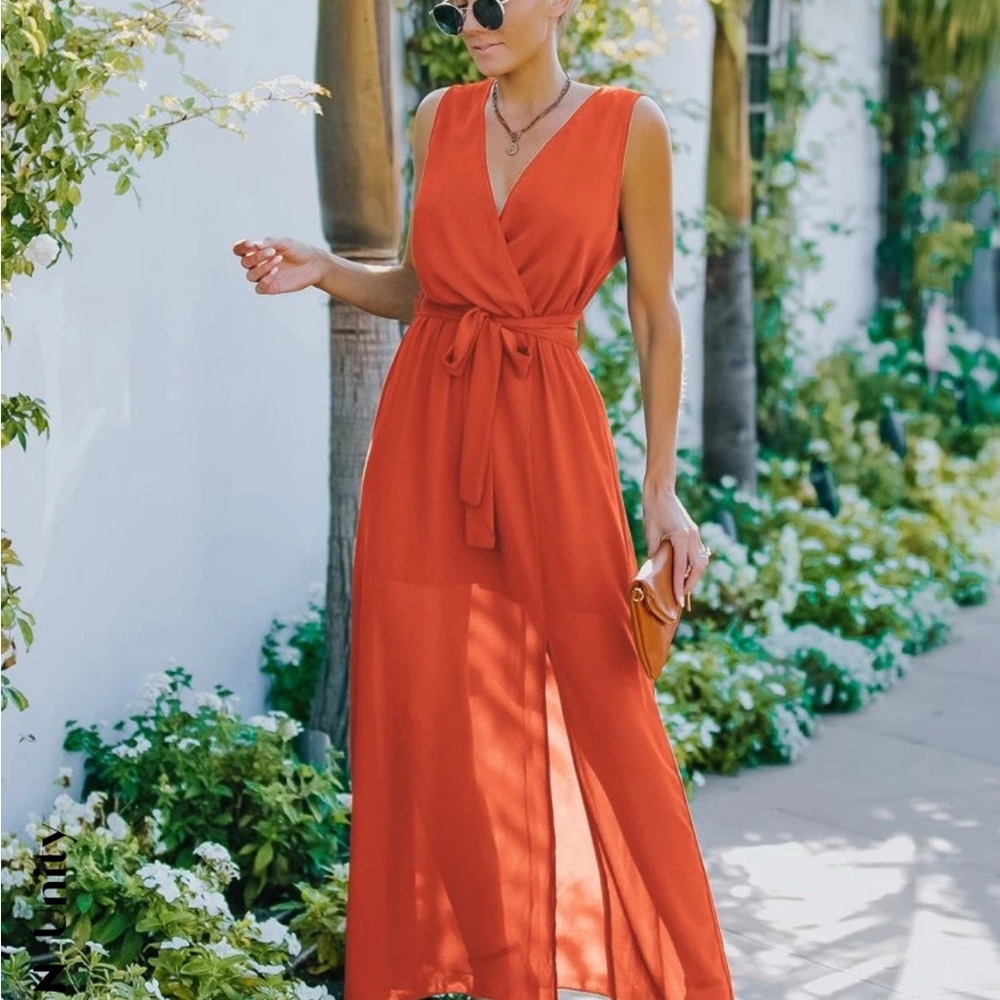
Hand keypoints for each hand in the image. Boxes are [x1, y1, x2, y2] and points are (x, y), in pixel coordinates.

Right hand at [232, 236, 324, 294]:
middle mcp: (258, 264)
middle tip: (272, 251)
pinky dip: (264, 280)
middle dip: (256, 256)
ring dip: (262, 267)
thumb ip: (268, 243)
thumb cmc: (298, 250)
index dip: (241, 247)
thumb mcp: (284, 242)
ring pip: (250, 275)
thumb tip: (253, 245)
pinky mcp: (271, 288)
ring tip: (278, 260)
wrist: (314, 263)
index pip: (239, 250)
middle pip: (245, 262)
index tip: (251, 244)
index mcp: (257, 251)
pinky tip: (275, 272)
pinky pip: (259, 288)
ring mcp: (264, 277)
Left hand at [642, 481, 711, 605]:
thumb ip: (656, 554)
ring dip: (694, 575)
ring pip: (701, 561)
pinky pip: (698, 552)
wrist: (660, 491)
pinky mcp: (694, 532)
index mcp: (681, 538)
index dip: (680, 587)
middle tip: (681, 596)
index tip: (679, 602)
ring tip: (683, 586)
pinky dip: (693, 564)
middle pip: (698, 568)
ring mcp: (695, 534)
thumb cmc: (651, 512)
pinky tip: (685, 571)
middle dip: (691, 584)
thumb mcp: (650, 535)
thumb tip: (656, 572)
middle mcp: (692, 537)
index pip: (681, 569)